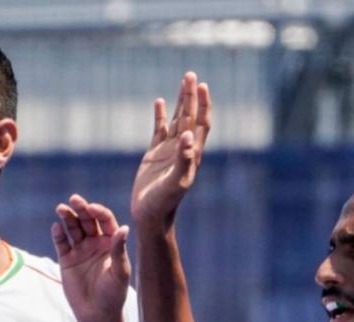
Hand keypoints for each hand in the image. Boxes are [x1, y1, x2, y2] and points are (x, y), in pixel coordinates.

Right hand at [52, 195, 130, 321]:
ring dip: (67, 218)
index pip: (105, 221)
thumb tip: (123, 228)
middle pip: (87, 220)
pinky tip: (56, 227)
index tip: (92, 208)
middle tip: (74, 200)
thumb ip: (119, 250)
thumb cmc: (113, 295)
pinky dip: (58, 234)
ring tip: (61, 209)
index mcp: (111, 243)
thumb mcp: (119, 272)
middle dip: (81, 209)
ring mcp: (80, 250)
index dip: (99, 212)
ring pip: (72, 228)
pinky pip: (61, 243)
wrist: (97, 315)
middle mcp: (96, 243)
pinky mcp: (67, 260)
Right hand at [130, 72, 210, 232]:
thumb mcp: (176, 182)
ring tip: (183, 81)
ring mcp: (168, 151)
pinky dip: (160, 115)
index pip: (200, 123)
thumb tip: (188, 135)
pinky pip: (158, 130)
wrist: (150, 215)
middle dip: (191, 96)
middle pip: (190, 116)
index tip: (202, 86)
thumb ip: (183, 159)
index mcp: (191, 153)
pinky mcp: (153, 155)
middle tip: (190, 75)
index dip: (203, 104)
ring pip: (176, 120)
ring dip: (180, 101)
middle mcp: (182, 148)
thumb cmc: (165, 202)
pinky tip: (158, 102)